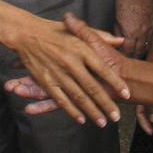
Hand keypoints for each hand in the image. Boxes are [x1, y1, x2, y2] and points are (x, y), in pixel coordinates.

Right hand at [5, 12, 128, 119]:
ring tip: (103, 122)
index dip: (115, 82)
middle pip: (93, 87)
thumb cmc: (53, 30)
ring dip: (91, 111)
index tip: (126, 94)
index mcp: (81, 48)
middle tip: (116, 117)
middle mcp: (71, 62)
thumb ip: (100, 36)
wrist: (26, 33)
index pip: (103, 68)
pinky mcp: (46, 81)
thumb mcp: (78, 30)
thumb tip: (120, 41)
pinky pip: (61, 99)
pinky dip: (71, 111)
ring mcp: (58, 73)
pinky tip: (81, 119)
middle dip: (106, 104)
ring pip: (78, 97)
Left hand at [114, 0, 152, 57]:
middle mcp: (143, 33)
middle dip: (133, 58)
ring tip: (135, 54)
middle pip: (139, 53)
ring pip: (147, 47)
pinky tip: (143, 44)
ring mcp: (151, 29)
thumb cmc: (124, 0)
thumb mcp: (116, 18)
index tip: (120, 59)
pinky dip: (148, 44)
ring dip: (141, 52)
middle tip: (128, 60)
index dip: (124, 57)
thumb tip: (119, 42)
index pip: (128, 52)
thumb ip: (118, 32)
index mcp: (131, 32)